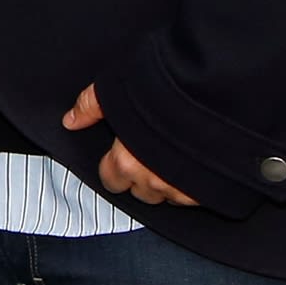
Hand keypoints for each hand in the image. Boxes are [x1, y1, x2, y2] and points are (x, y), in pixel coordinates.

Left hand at [63, 85, 195, 206]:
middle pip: (139, 191)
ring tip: (171, 156)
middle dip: (141, 176)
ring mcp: (180, 190)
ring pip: (165, 195)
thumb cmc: (166, 93)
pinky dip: (189, 184)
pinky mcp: (205, 193)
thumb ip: (90, 106)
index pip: (111, 180)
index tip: (124, 153)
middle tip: (150, 151)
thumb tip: (70, 121)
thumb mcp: (118, 88)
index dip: (115, 166)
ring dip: (165, 181)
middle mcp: (151, 181)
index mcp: (126, 162)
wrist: (215, 101)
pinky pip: (190, 197)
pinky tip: (191, 163)